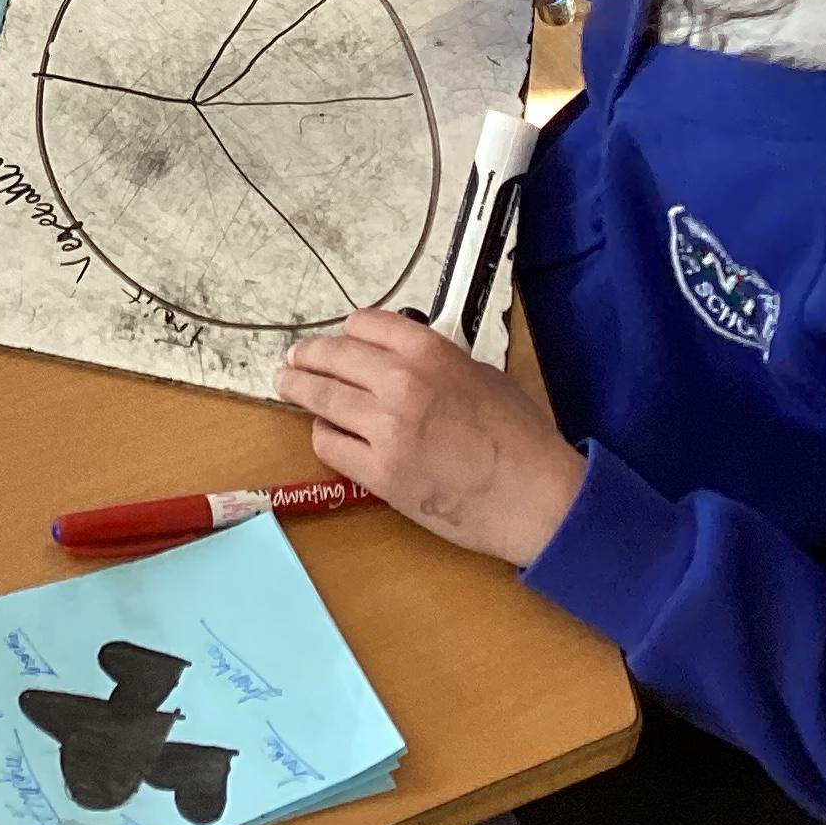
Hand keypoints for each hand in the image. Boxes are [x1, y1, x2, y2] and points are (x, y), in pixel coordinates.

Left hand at [277, 312, 586, 565]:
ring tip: (288, 384)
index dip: (348, 334)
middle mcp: (400, 383)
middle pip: (331, 357)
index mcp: (429, 352)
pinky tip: (329, 433)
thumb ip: (436, 360)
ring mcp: (385, 429)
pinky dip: (324, 435)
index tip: (341, 340)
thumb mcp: (483, 375)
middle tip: (295, 359)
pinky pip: (329, 444)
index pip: (363, 325)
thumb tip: (402, 359)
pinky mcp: (379, 472)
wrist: (538, 499)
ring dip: (299, 388)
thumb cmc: (522, 440)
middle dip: (308, 356)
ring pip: (320, 397)